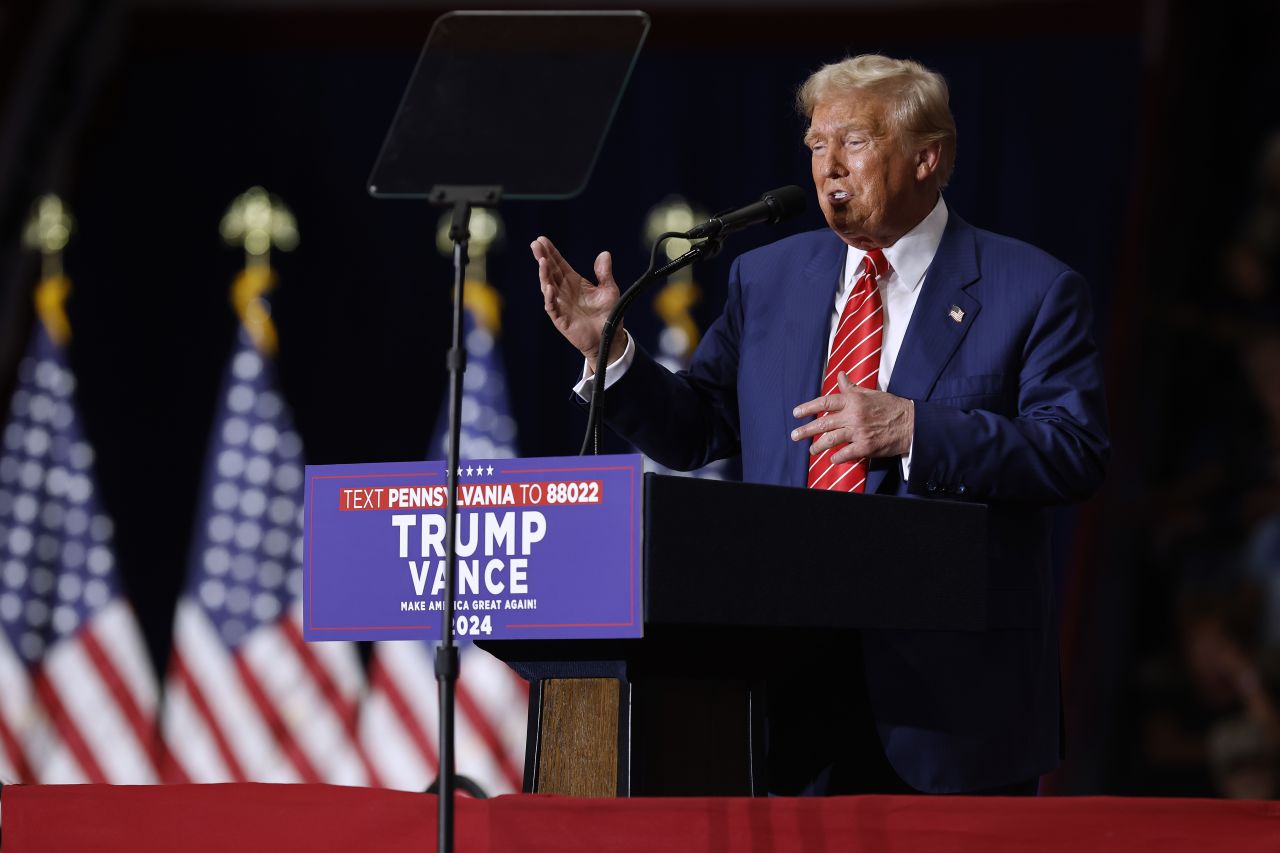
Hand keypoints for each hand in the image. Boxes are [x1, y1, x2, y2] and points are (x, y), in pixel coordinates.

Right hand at [532, 236, 626, 365]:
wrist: (609, 337)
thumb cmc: (609, 314)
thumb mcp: (609, 290)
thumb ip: (605, 273)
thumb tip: (604, 254)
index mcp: (573, 282)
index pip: (559, 264)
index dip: (551, 252)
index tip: (542, 240)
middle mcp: (564, 291)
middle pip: (550, 272)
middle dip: (543, 258)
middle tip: (535, 245)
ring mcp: (560, 305)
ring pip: (548, 287)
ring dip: (544, 275)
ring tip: (542, 262)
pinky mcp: (561, 319)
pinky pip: (552, 307)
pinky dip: (550, 298)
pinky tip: (549, 288)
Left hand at [790, 371, 913, 461]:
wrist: (911, 424)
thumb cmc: (891, 407)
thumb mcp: (871, 393)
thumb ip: (852, 388)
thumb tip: (840, 376)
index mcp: (854, 400)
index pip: (826, 402)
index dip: (808, 407)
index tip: (796, 413)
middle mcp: (854, 415)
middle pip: (824, 422)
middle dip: (806, 430)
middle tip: (795, 435)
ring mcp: (859, 432)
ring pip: (831, 439)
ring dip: (818, 445)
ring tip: (811, 449)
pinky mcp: (866, 446)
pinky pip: (846, 453)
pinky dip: (837, 457)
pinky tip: (832, 459)